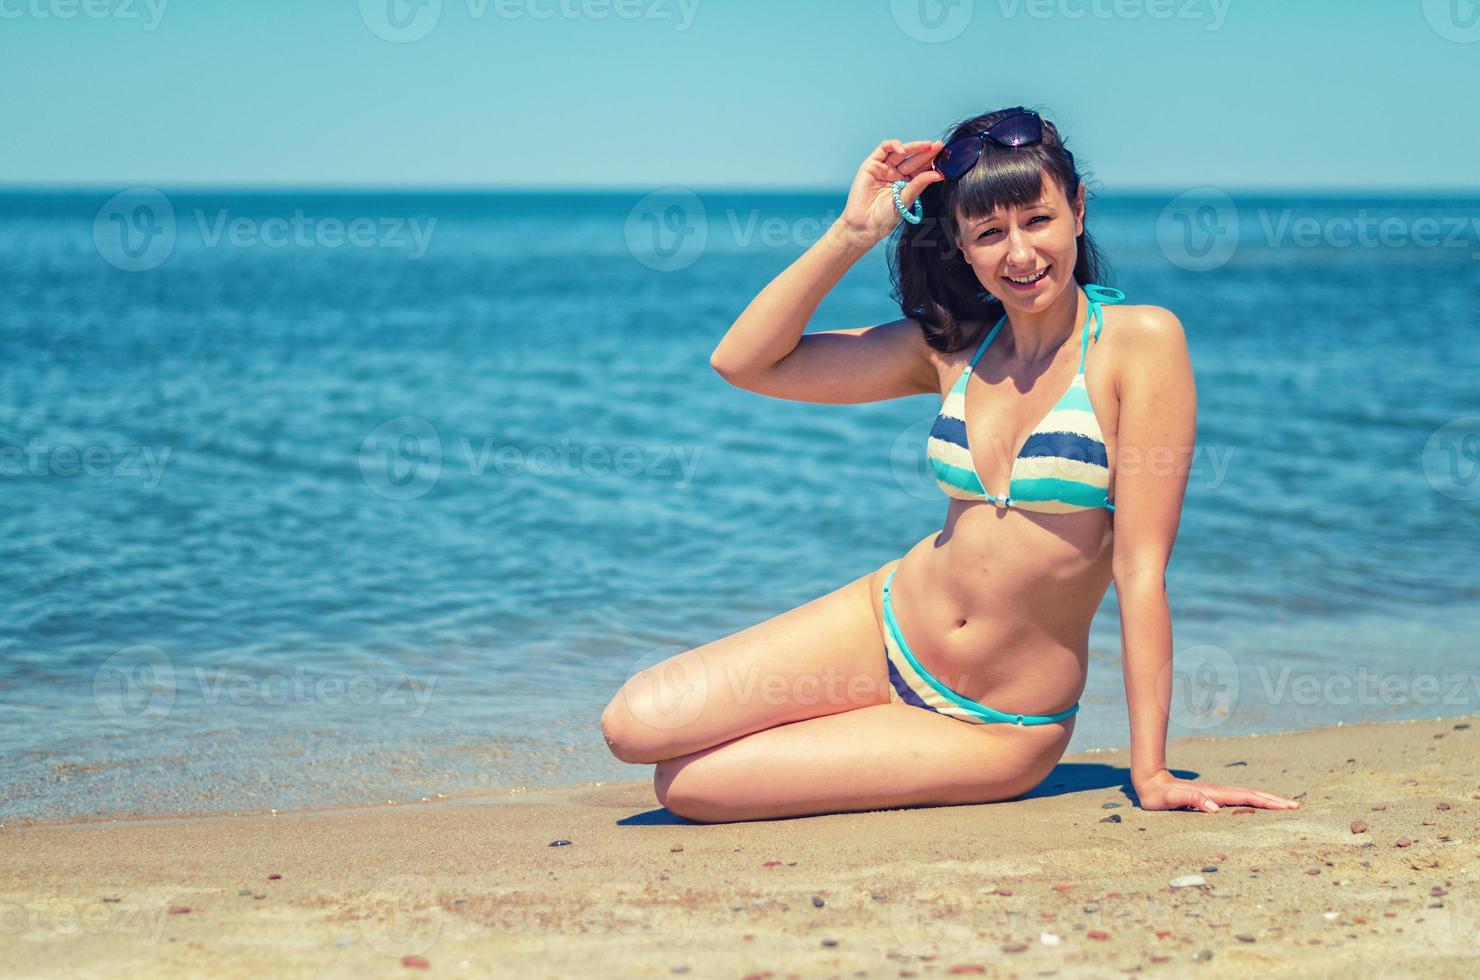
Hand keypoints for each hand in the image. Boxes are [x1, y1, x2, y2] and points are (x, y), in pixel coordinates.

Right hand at [837, 138, 945, 247]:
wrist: (865, 225)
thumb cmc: (884, 217)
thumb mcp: (906, 199)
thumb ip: (920, 184)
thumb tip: (938, 174)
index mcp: (906, 183)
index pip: (921, 168)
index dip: (931, 162)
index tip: (945, 157)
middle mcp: (895, 174)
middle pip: (913, 158)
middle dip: (926, 152)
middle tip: (939, 146)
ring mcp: (884, 168)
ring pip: (901, 152)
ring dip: (914, 147)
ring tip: (927, 146)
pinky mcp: (871, 164)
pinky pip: (883, 149)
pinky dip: (894, 145)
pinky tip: (903, 149)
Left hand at [1132, 768, 1299, 812]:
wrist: (1150, 784)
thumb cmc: (1161, 796)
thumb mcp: (1174, 799)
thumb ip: (1193, 800)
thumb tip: (1215, 808)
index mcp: (1216, 794)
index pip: (1247, 798)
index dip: (1267, 802)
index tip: (1286, 806)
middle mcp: (1219, 793)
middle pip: (1253, 795)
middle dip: (1274, 800)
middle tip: (1296, 806)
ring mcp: (1217, 795)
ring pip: (1247, 797)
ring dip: (1266, 801)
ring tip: (1285, 806)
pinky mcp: (1212, 798)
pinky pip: (1239, 801)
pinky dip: (1253, 804)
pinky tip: (1259, 808)